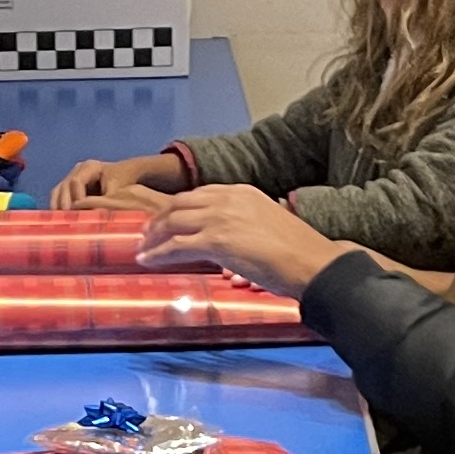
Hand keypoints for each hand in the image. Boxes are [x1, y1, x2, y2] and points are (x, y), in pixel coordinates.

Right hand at [51, 148, 188, 211]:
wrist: (126, 175)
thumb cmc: (124, 181)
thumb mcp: (118, 190)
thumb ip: (107, 202)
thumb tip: (97, 215)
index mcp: (90, 167)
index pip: (77, 182)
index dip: (76, 198)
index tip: (79, 214)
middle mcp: (78, 170)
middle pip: (64, 186)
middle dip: (64, 204)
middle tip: (65, 220)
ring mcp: (72, 177)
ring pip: (58, 191)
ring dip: (57, 206)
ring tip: (58, 222)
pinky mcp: (70, 187)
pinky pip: (58, 196)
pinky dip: (57, 207)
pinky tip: (58, 221)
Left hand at [135, 186, 342, 295]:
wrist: (310, 261)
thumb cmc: (298, 251)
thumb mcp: (269, 224)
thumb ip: (247, 225)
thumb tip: (234, 243)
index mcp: (242, 192)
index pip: (200, 194)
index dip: (180, 206)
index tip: (169, 217)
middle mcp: (228, 199)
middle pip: (180, 203)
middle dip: (160, 218)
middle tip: (148, 232)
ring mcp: (220, 218)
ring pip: (173, 222)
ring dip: (154, 235)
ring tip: (143, 247)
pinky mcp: (215, 240)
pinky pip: (176, 245)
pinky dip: (158, 253)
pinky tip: (147, 260)